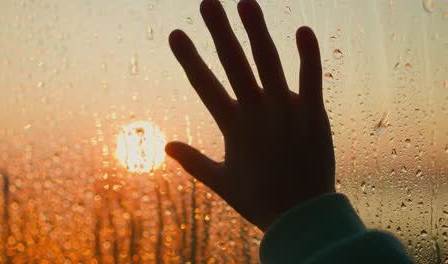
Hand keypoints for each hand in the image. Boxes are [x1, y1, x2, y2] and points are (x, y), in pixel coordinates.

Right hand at [166, 0, 334, 230]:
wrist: (300, 215)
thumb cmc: (258, 199)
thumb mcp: (220, 181)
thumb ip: (192, 160)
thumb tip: (165, 145)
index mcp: (232, 126)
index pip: (204, 85)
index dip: (189, 58)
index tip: (175, 33)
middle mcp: (256, 112)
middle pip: (234, 64)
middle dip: (219, 30)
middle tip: (208, 1)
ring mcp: (285, 111)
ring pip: (269, 62)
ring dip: (256, 30)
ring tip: (245, 2)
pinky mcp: (313, 115)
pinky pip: (311, 79)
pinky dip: (309, 55)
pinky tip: (303, 30)